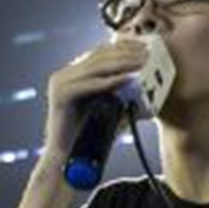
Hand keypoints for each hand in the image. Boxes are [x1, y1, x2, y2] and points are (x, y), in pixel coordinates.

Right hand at [41, 39, 148, 159]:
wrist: (68, 160)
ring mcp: (60, 84)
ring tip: (143, 63)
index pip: (100, 52)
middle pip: (99, 55)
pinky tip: (128, 79)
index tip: (146, 47)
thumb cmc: (90, 138)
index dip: (124, 47)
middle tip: (148, 53)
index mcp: (73, 75)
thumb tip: (144, 78)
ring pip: (96, 67)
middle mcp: (64, 75)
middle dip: (126, 53)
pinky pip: (90, 84)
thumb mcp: (108, 108)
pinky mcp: (60, 95)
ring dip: (123, 63)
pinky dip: (110, 81)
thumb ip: (120, 91)